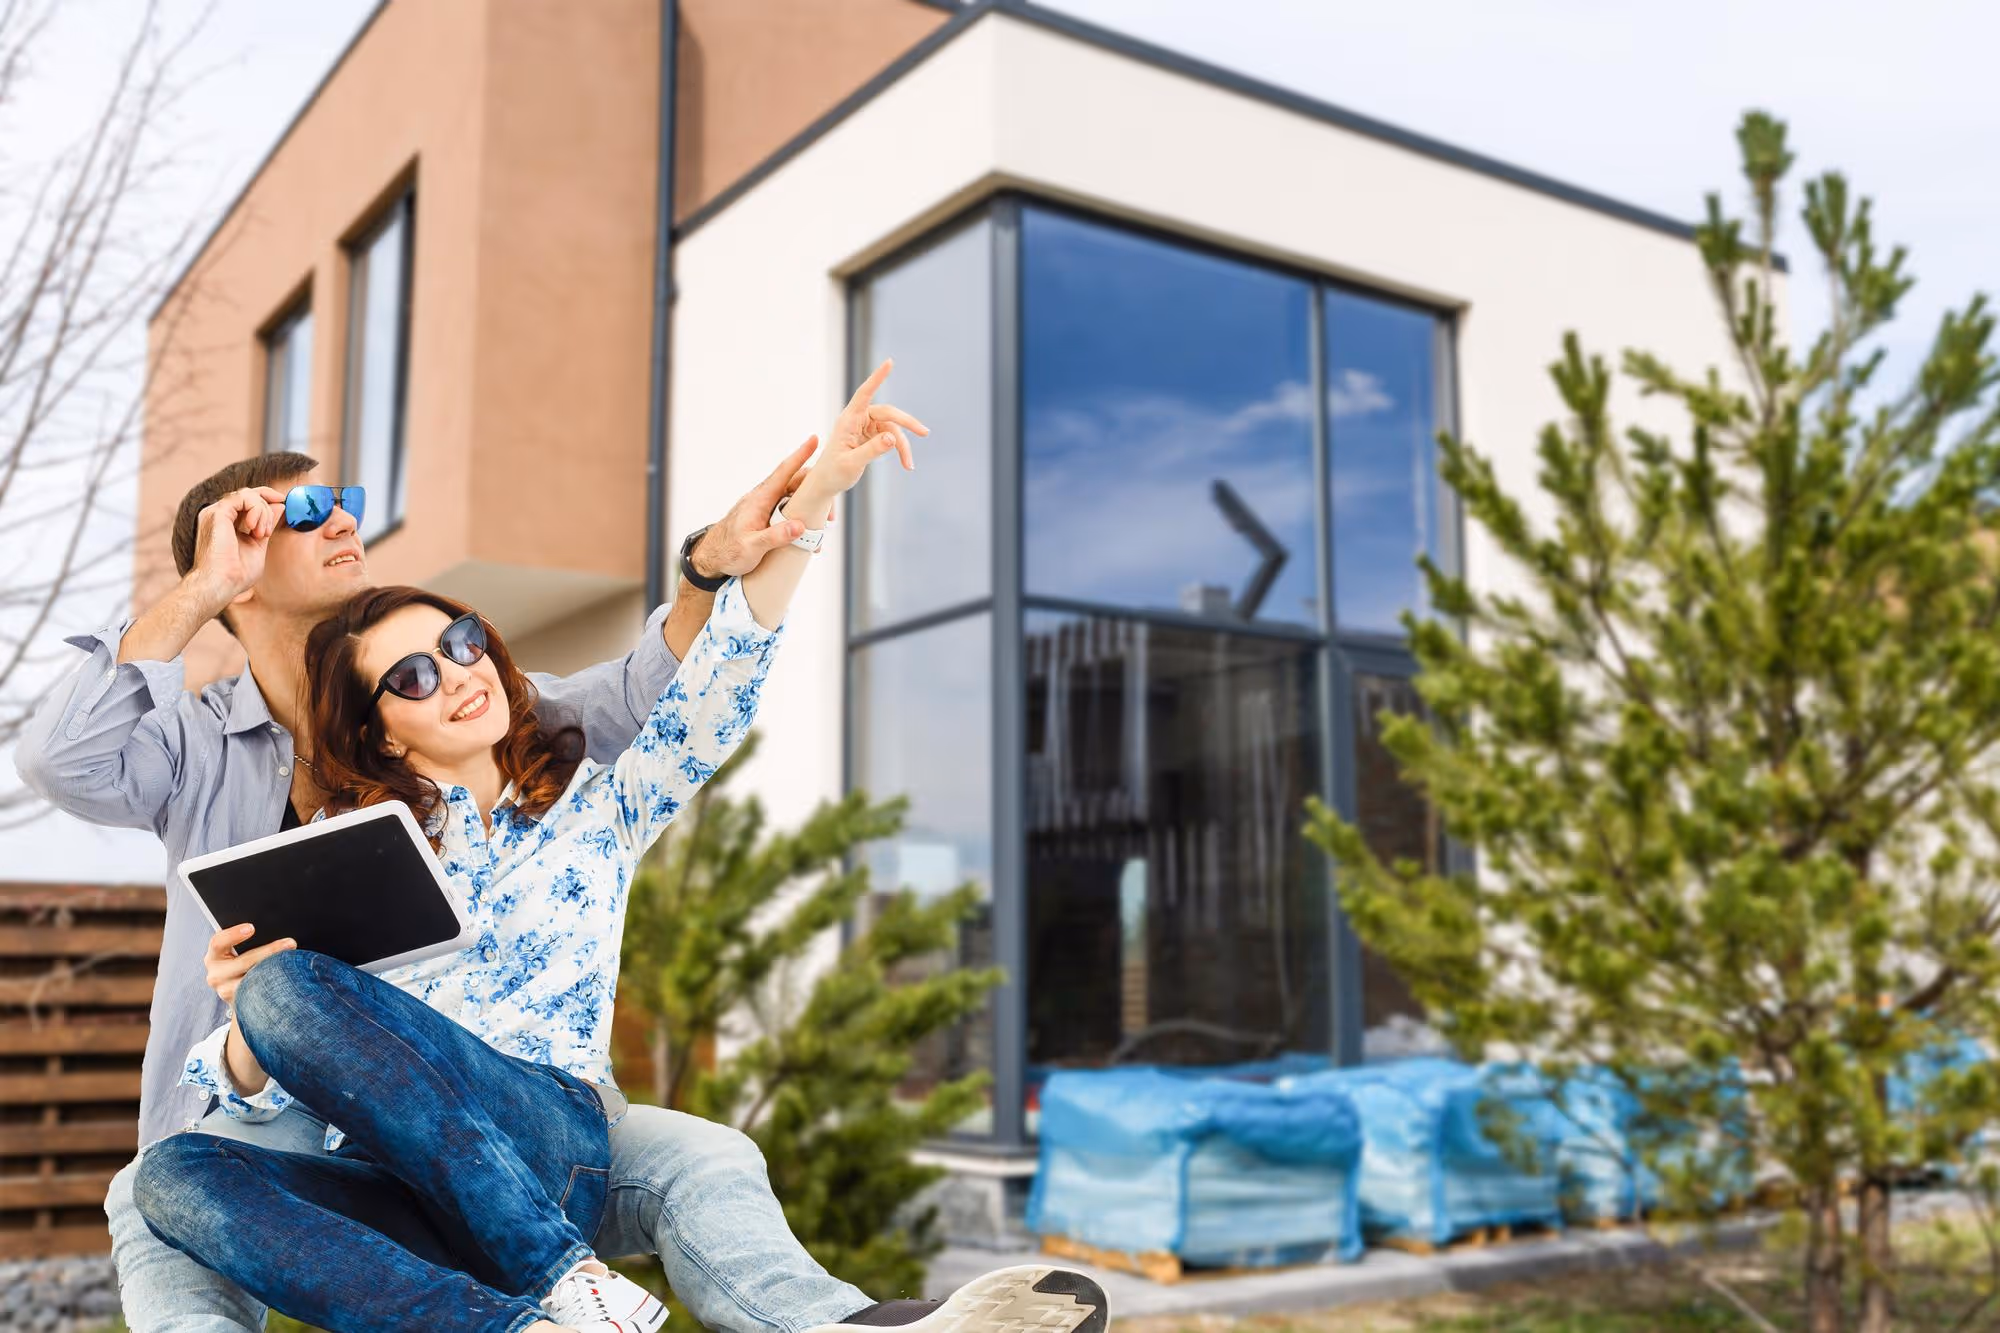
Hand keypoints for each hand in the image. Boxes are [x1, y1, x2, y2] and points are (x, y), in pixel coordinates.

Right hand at [189, 487, 285, 608]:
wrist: (221, 584)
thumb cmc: (237, 573)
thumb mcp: (259, 544)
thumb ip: (267, 523)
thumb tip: (280, 505)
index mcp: (226, 521)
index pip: (246, 499)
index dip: (266, 496)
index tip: (282, 501)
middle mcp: (218, 514)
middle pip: (248, 493)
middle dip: (267, 507)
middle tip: (268, 530)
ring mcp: (215, 512)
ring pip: (247, 493)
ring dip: (262, 511)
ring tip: (261, 533)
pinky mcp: (217, 513)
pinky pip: (242, 497)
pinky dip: (256, 509)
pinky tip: (254, 528)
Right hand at [203, 923, 295, 1005]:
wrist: (239, 994)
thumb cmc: (242, 965)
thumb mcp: (237, 952)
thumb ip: (248, 943)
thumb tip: (276, 933)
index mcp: (214, 957)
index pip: (218, 943)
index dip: (233, 934)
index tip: (252, 928)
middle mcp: (217, 975)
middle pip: (243, 961)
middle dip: (269, 951)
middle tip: (290, 943)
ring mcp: (227, 991)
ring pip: (254, 979)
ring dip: (276, 970)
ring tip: (294, 962)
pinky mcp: (240, 1003)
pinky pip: (259, 993)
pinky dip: (274, 985)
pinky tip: (288, 980)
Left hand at [689, 437, 838, 578]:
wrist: (713, 558)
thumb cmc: (728, 551)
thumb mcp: (751, 547)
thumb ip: (774, 536)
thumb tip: (799, 526)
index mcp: (760, 500)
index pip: (784, 472)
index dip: (800, 455)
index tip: (814, 440)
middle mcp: (765, 499)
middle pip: (795, 484)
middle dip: (817, 487)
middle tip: (833, 504)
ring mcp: (767, 508)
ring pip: (795, 497)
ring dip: (812, 505)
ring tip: (826, 521)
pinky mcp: (768, 517)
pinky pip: (790, 510)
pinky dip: (803, 516)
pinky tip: (809, 532)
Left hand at [793, 359, 927, 511]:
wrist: (826, 483)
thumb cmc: (833, 473)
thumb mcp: (852, 464)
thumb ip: (872, 450)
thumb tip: (893, 437)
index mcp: (848, 420)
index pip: (864, 394)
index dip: (877, 378)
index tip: (889, 362)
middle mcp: (857, 420)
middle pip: (888, 414)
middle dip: (907, 424)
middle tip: (925, 433)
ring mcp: (865, 427)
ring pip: (892, 429)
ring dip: (903, 446)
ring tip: (909, 465)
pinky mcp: (871, 436)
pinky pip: (891, 438)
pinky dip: (899, 450)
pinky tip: (906, 463)